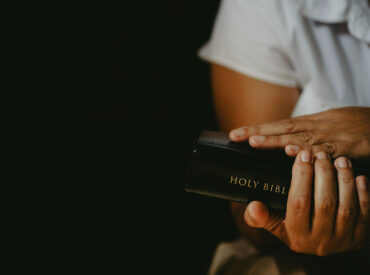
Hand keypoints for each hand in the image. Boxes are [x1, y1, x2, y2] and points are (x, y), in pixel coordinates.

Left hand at [229, 107, 369, 159]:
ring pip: (300, 138)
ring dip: (276, 140)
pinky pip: (325, 151)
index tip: (236, 134)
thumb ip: (309, 131)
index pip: (281, 124)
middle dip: (259, 133)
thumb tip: (287, 141)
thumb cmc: (358, 124)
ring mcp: (332, 136)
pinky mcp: (347, 148)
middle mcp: (319, 126)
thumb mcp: (331, 123)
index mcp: (314, 121)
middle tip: (236, 136)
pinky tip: (293, 154)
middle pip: (284, 128)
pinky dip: (308, 152)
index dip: (258, 128)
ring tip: (255, 142)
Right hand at [243, 150, 369, 255]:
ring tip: (340, 160)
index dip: (301, 176)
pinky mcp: (359, 238)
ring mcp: (342, 241)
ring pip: (346, 207)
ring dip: (344, 180)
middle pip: (325, 203)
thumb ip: (259, 216)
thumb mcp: (273, 225)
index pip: (299, 202)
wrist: (319, 248)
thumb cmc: (292, 229)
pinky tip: (358, 176)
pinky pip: (364, 214)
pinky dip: (362, 193)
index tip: (303, 155)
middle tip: (321, 154)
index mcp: (296, 236)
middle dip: (324, 174)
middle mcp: (320, 242)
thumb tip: (252, 206)